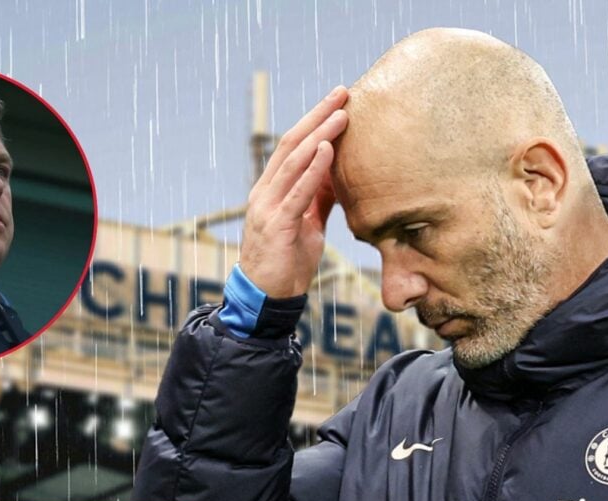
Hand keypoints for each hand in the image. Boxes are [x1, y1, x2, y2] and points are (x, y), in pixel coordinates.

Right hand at [240, 86, 348, 297]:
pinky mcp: (276, 226)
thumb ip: (317, 199)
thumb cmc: (287, 263)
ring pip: (293, 161)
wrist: (267, 299)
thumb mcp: (308, 225)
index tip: (338, 101)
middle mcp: (265, 192)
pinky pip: (297, 192)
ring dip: (320, 135)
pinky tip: (328, 150)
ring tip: (342, 115)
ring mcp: (268, 207)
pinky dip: (314, 169)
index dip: (315, 121)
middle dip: (318, 116)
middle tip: (342, 93)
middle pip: (292, 144)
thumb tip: (336, 176)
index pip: (293, 146)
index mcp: (271, 190)